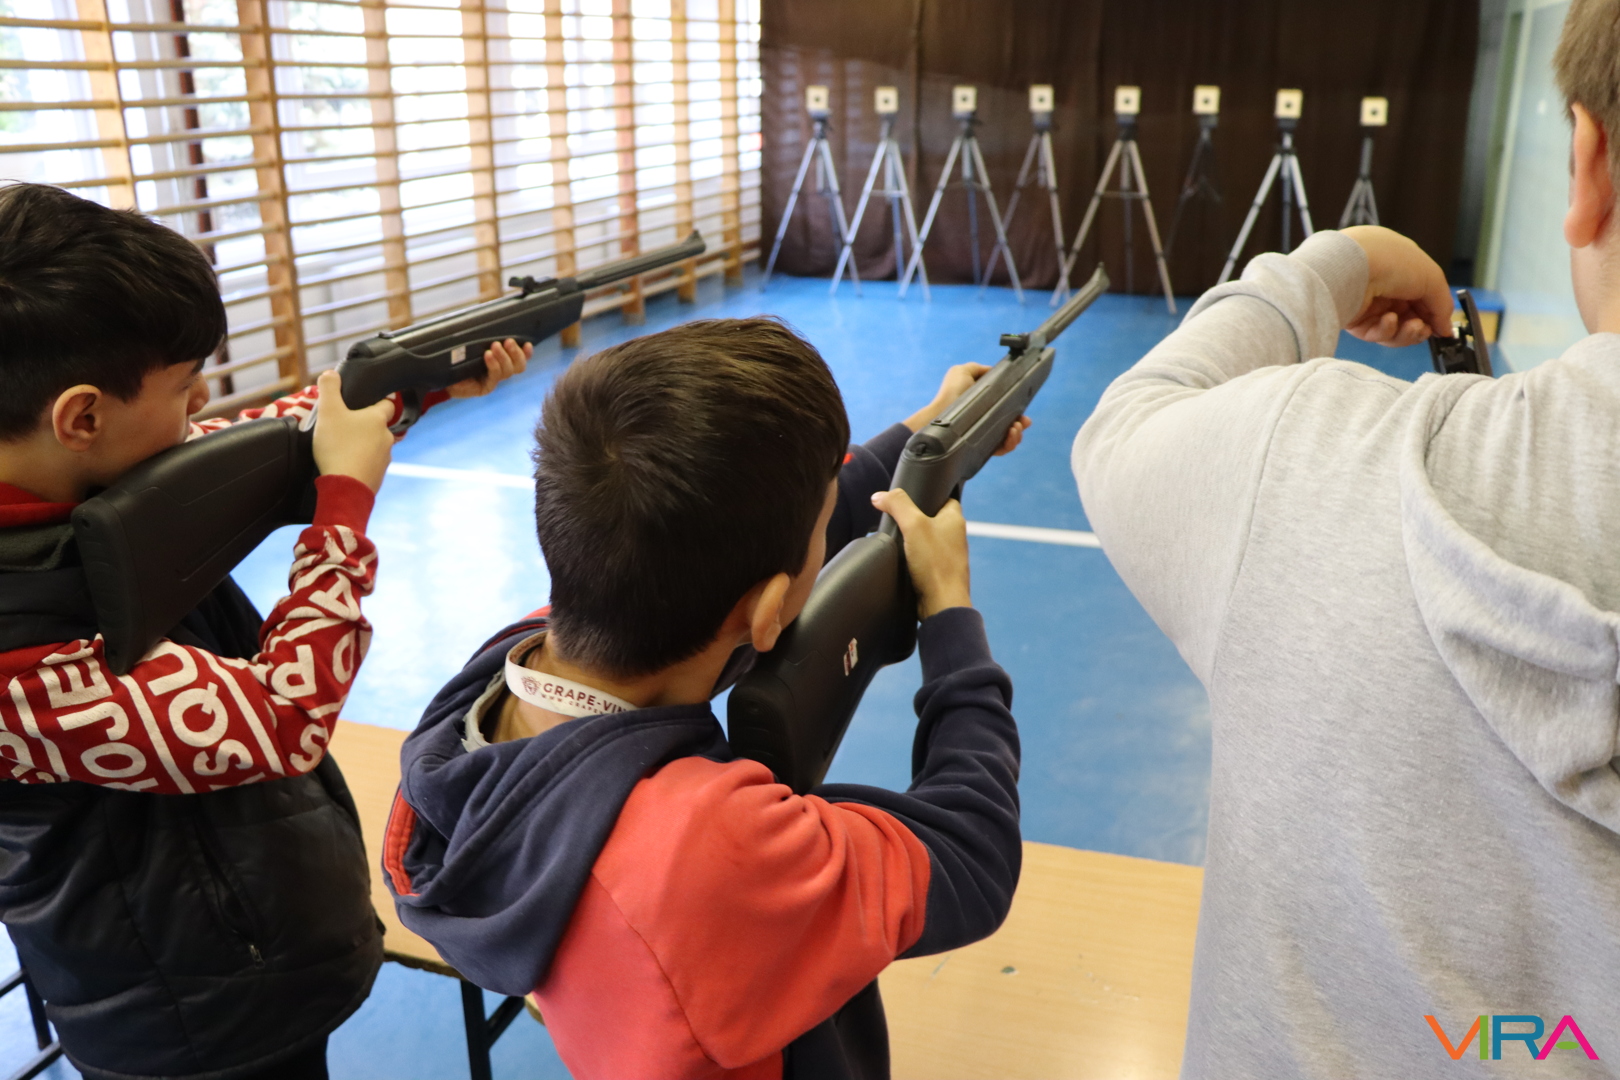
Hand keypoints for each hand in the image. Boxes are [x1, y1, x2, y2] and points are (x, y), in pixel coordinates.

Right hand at [313, 370, 395, 491]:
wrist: (345, 487)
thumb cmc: (338, 447)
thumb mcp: (328, 412)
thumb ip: (329, 389)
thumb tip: (331, 373)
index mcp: (378, 420)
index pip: (387, 404)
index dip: (376, 402)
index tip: (365, 403)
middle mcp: (387, 438)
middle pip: (378, 427)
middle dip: (364, 427)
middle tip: (344, 428)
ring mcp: (385, 459)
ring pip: (375, 447)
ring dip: (362, 447)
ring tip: (342, 449)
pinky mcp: (378, 477)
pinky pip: (370, 466)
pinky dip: (360, 464)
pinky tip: (345, 466)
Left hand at [446, 338, 531, 397]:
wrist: (440, 376)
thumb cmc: (454, 358)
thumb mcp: (469, 344)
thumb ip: (479, 335)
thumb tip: (487, 316)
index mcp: (501, 361)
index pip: (519, 358)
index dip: (526, 353)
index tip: (527, 343)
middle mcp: (500, 372)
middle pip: (519, 367)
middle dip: (516, 353)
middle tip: (508, 341)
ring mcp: (493, 381)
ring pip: (508, 371)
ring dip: (504, 357)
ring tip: (494, 346)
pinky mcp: (485, 388)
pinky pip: (494, 377)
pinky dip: (493, 365)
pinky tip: (487, 355)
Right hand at [870, 489, 970, 617]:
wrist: (941, 603)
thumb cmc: (934, 563)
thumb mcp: (913, 525)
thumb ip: (897, 505)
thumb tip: (879, 496)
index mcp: (955, 520)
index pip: (945, 498)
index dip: (929, 496)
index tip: (911, 498)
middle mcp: (956, 537)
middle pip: (934, 519)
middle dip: (916, 519)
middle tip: (899, 520)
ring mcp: (949, 556)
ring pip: (929, 540)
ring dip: (914, 541)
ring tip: (899, 541)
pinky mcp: (940, 572)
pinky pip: (926, 559)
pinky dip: (915, 559)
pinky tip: (903, 561)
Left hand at [903, 362, 1031, 455]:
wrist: (940, 413)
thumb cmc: (949, 393)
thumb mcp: (963, 372)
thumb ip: (980, 370)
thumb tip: (995, 374)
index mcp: (987, 405)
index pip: (1009, 409)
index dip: (1018, 409)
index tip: (1022, 411)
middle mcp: (988, 421)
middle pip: (1015, 425)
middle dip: (1022, 423)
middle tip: (1021, 421)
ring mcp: (986, 435)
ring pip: (1012, 438)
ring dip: (1018, 434)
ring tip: (1014, 427)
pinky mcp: (983, 448)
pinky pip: (1003, 449)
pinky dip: (1010, 444)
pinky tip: (1010, 435)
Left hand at [1341, 226, 1453, 346]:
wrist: (1350, 269)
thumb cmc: (1392, 263)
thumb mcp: (1431, 279)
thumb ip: (1443, 305)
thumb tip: (1446, 329)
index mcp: (1400, 266)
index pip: (1421, 295)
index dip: (1433, 313)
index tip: (1443, 328)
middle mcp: (1383, 283)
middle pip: (1409, 316)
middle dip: (1421, 326)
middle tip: (1426, 329)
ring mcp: (1367, 302)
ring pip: (1394, 329)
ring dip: (1407, 332)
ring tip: (1413, 327)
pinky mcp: (1353, 320)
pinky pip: (1376, 333)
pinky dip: (1386, 331)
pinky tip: (1388, 320)